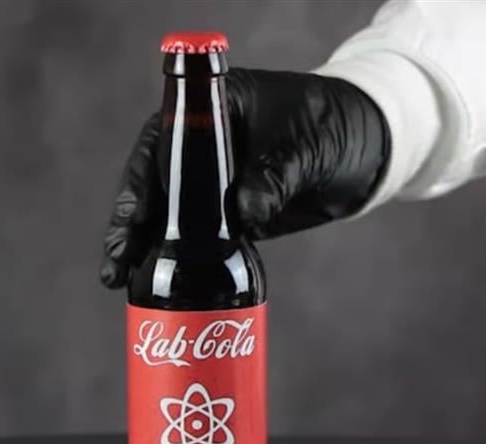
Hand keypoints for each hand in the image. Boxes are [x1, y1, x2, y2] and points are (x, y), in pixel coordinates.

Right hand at [100, 68, 389, 288]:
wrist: (368, 148)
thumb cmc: (335, 125)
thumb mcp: (306, 146)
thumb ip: (275, 176)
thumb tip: (243, 216)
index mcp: (210, 111)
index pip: (159, 148)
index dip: (137, 188)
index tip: (130, 226)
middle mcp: (202, 148)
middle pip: (154, 190)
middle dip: (131, 231)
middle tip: (116, 271)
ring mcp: (214, 184)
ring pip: (171, 219)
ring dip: (149, 254)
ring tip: (127, 289)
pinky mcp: (231, 216)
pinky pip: (200, 241)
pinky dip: (183, 265)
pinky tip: (166, 291)